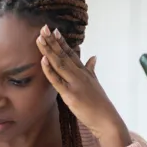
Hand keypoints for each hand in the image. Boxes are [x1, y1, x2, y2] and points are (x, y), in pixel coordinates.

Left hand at [36, 25, 131, 146]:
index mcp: (84, 71)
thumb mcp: (96, 83)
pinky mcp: (70, 94)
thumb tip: (93, 57)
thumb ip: (91, 69)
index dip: (62, 41)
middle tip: (43, 27)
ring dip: (49, 50)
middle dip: (52, 41)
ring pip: (59, 63)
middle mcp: (80, 74)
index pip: (71, 53)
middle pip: (63, 54)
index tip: (54, 30)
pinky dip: (49, 69)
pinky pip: (57, 80)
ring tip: (40, 38)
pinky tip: (43, 59)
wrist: (106, 119)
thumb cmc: (100, 104)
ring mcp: (75, 83)